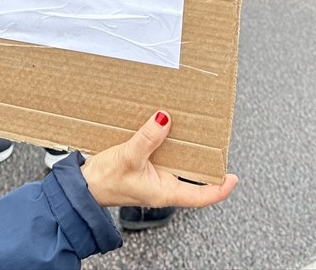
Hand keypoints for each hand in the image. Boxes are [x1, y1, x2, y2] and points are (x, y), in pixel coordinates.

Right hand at [79, 111, 237, 208]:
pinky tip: (165, 129)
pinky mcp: (142, 167)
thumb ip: (148, 138)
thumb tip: (165, 119)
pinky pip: (162, 156)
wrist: (82, 185)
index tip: (232, 176)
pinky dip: (167, 143)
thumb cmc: (105, 181)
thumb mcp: (129, 157)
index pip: (201, 196)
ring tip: (194, 132)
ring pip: (177, 164)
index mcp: (165, 191)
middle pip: (192, 177)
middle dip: (204, 163)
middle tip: (216, 145)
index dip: (220, 188)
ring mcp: (153, 177)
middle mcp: (162, 185)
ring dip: (185, 150)